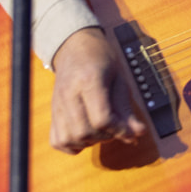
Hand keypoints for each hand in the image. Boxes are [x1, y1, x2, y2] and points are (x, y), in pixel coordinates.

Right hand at [48, 27, 146, 153]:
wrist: (75, 46)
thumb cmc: (100, 59)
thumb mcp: (119, 79)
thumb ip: (127, 109)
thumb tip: (137, 134)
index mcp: (89, 80)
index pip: (101, 119)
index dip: (119, 130)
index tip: (129, 130)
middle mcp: (68, 93)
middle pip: (84, 132)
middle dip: (105, 137)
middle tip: (115, 126)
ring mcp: (57, 104)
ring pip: (70, 139)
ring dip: (90, 141)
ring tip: (101, 130)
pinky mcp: (53, 112)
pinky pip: (59, 141)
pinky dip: (73, 145)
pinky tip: (86, 133)